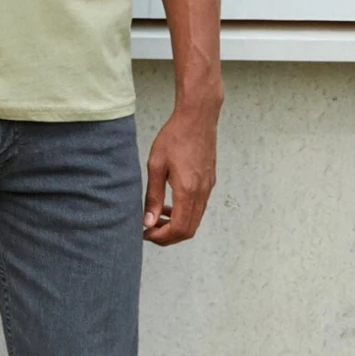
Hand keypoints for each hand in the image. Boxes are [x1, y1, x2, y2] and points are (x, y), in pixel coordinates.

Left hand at [143, 103, 218, 244]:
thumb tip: (148, 222)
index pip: (179, 229)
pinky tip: (170, 204)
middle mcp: (202, 193)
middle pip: (189, 230)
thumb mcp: (156, 165)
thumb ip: (153, 196)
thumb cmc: (175, 136)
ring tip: (156, 217)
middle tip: (149, 231)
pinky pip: (198, 208)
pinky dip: (184, 214)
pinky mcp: (209, 182)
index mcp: (188, 190)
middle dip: (168, 236)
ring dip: (176, 225)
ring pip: (195, 220)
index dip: (161, 238)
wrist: (198, 117)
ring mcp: (208, 188)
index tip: (145, 234)